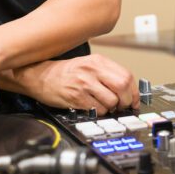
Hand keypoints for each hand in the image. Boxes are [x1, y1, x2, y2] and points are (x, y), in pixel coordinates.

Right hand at [14, 54, 138, 111]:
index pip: (126, 76)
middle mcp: (92, 70)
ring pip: (111, 101)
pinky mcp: (76, 97)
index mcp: (98, 61)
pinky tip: (93, 107)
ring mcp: (84, 83)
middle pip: (122, 87)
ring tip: (105, 106)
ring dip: (111, 108)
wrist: (40, 76)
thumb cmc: (65, 72)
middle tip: (123, 106)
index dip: (134, 92)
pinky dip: (99, 112)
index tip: (134, 100)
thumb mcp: (88, 65)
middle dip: (126, 101)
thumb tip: (128, 89)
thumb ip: (107, 73)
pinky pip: (97, 109)